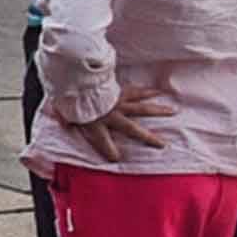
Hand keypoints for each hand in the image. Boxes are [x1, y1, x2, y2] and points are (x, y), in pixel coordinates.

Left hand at [61, 87, 175, 163]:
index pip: (105, 144)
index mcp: (97, 124)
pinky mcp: (120, 89)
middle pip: (133, 129)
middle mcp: (113, 115)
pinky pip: (137, 91)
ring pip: (142, 108)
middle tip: (164, 144)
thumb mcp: (64, 111)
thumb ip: (66, 119)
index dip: (111, 153)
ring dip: (158, 111)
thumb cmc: (70, 95)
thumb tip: (64, 124)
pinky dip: (148, 91)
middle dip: (149, 138)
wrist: (76, 77)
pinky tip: (158, 91)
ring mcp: (119, 102)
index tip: (116, 159)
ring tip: (172, 112)